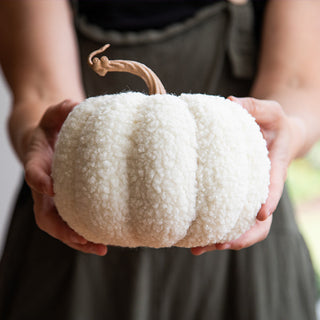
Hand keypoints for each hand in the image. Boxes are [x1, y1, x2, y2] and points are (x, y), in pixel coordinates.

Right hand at [24, 100, 106, 255]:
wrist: (50, 142)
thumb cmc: (53, 129)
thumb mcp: (55, 115)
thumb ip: (61, 109)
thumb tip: (75, 104)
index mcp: (38, 163)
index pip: (34, 173)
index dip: (39, 181)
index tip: (51, 187)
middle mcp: (44, 186)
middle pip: (45, 214)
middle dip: (61, 228)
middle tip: (82, 238)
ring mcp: (55, 199)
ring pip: (60, 225)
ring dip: (78, 239)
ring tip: (101, 247)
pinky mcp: (68, 203)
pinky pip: (74, 222)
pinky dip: (87, 233)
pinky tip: (106, 240)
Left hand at [191, 96, 302, 254]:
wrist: (277, 135)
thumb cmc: (274, 124)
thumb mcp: (270, 110)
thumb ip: (254, 106)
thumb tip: (230, 102)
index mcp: (274, 169)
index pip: (274, 187)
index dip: (269, 200)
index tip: (260, 213)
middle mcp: (263, 189)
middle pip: (260, 222)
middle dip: (242, 235)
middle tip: (221, 243)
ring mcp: (250, 197)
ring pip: (242, 227)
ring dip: (223, 240)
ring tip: (197, 248)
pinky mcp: (238, 197)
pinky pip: (229, 218)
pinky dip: (214, 229)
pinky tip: (192, 236)